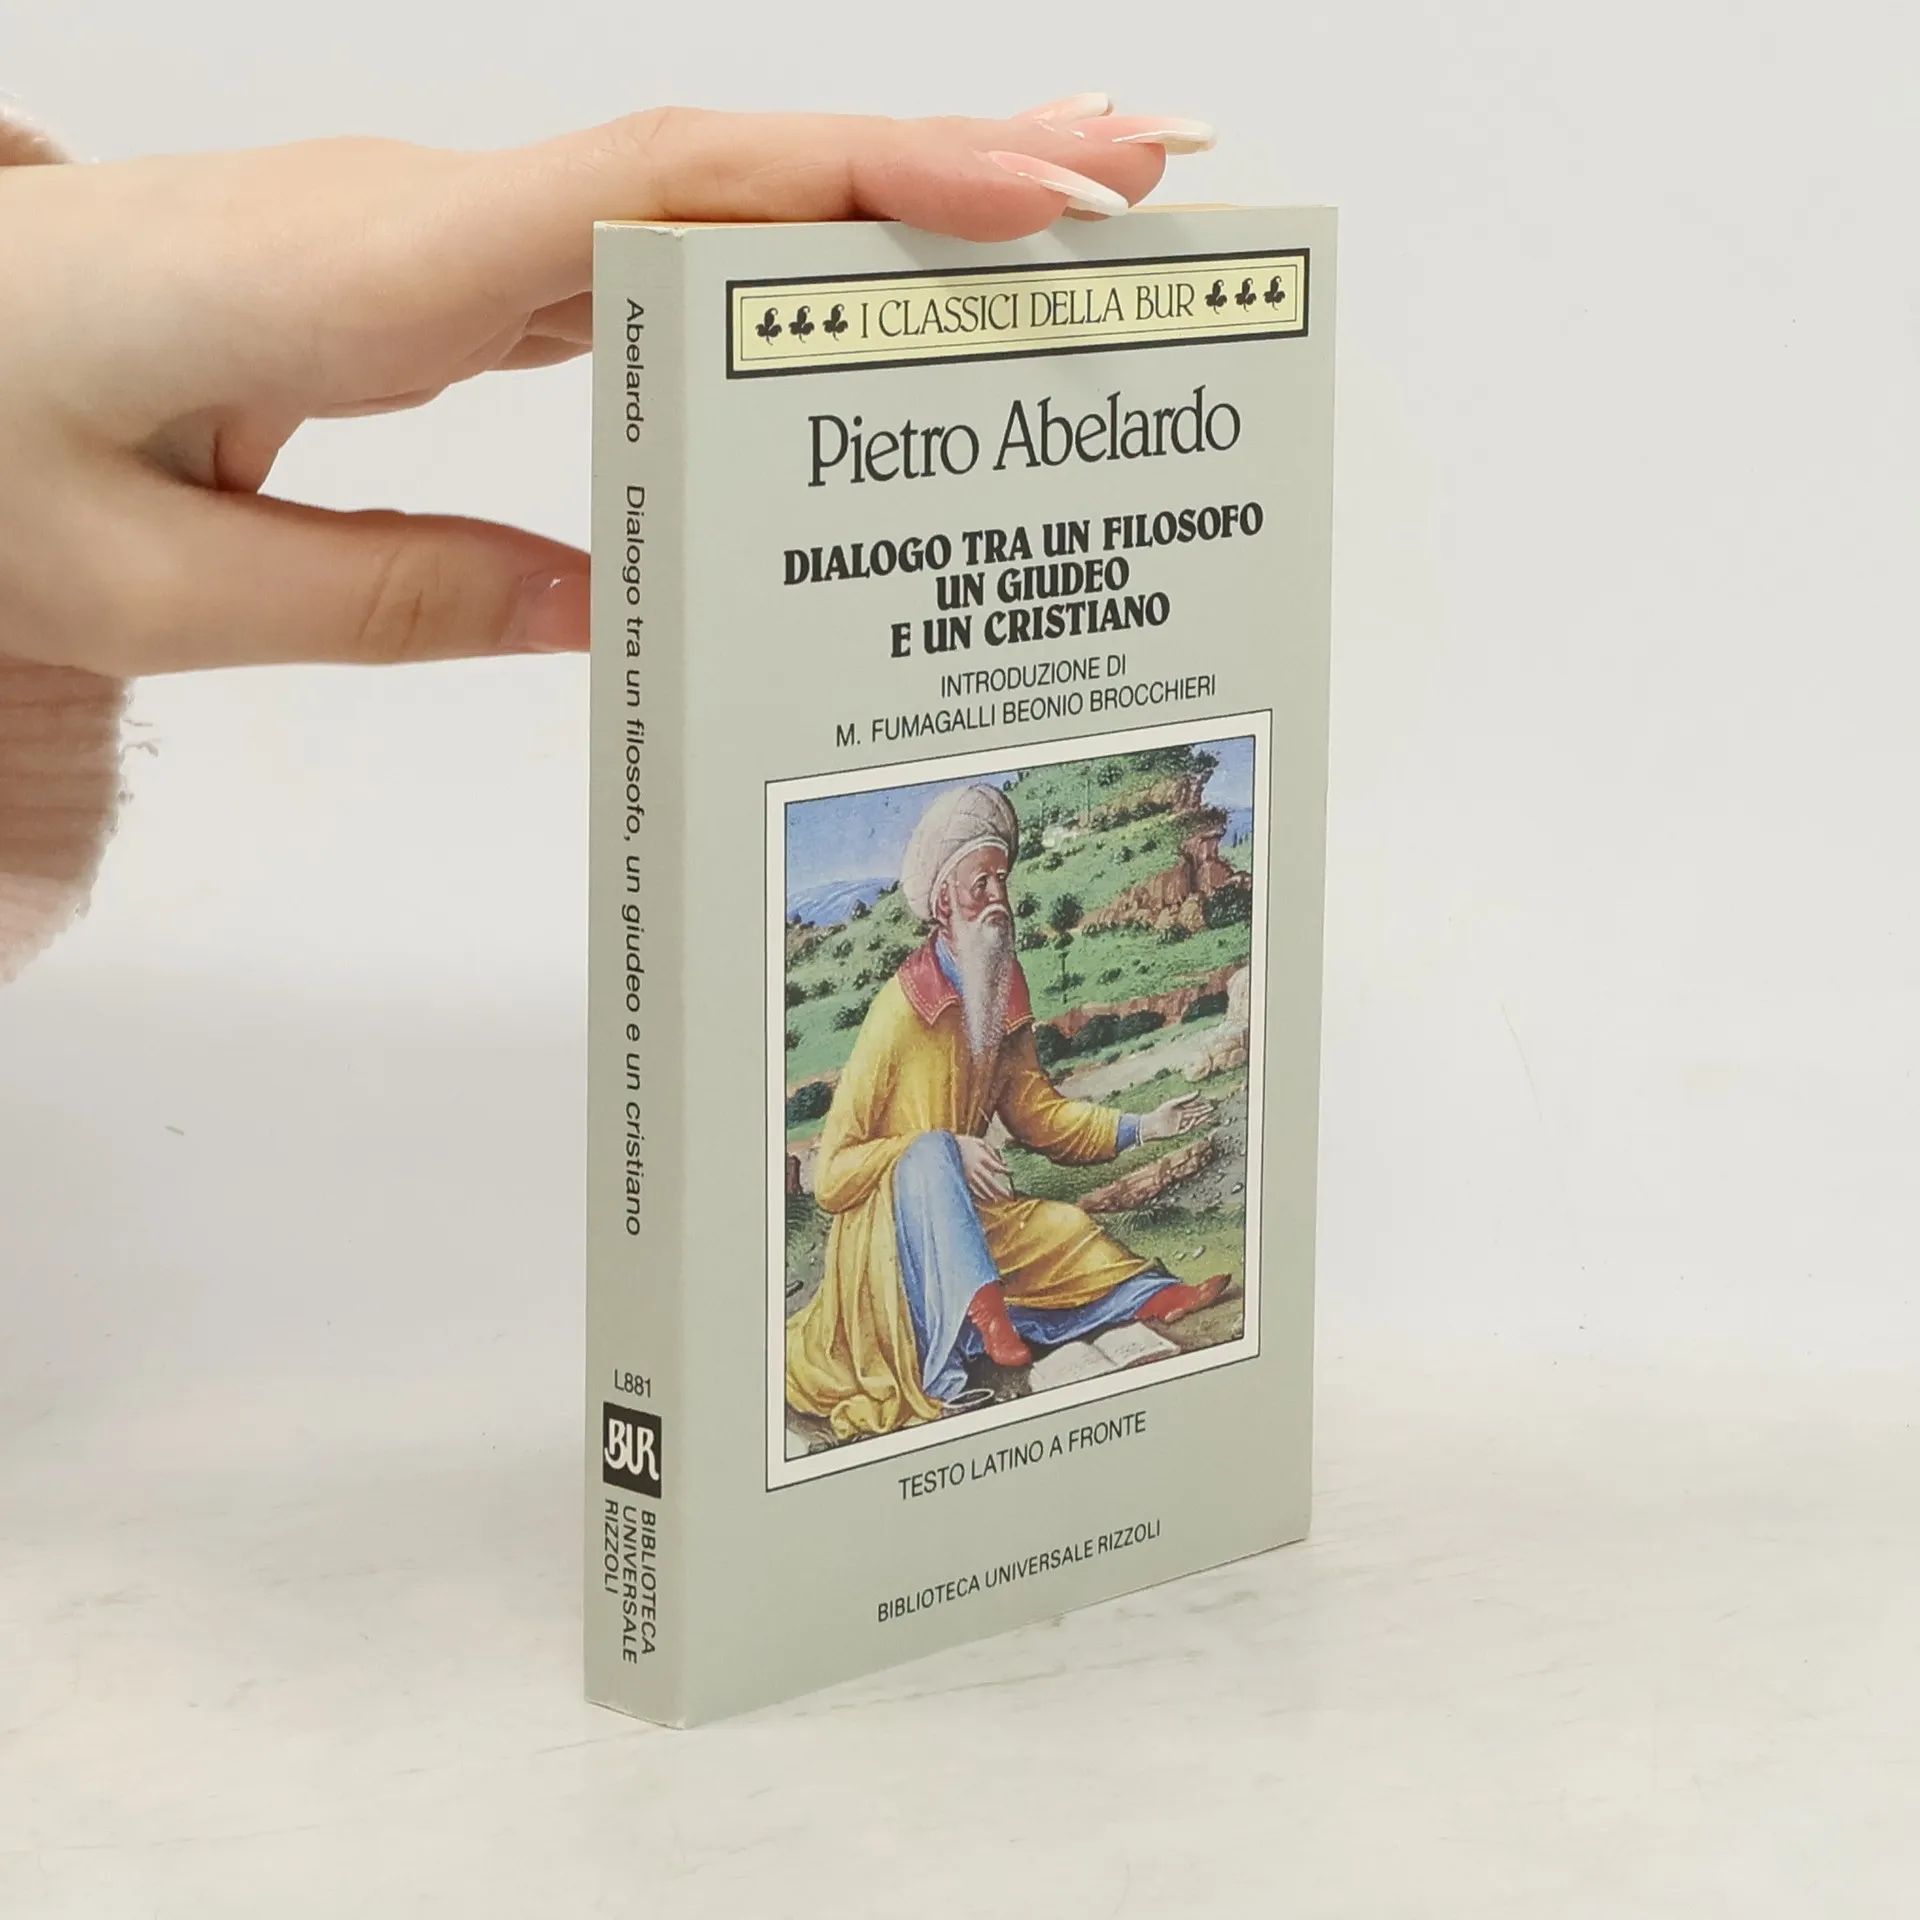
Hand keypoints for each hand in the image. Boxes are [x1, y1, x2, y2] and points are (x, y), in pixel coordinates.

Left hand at [0, 96, 1207, 676]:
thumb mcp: (162, 586)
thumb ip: (396, 598)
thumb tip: (607, 612)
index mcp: (367, 275)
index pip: (659, 190)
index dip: (860, 180)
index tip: (1031, 197)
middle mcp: (427, 223)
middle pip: (727, 158)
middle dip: (944, 157)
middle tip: (1138, 176)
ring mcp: (439, 238)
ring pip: (701, 191)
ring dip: (885, 193)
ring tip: (1059, 226)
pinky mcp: (437, 276)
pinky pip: (636, 247)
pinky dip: (773, 251)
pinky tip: (856, 288)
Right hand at [955, 1135, 1012, 1204]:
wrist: (943, 1147)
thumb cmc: (961, 1143)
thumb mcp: (977, 1141)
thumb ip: (989, 1149)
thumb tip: (1001, 1158)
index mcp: (980, 1157)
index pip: (995, 1166)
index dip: (1004, 1170)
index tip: (1010, 1173)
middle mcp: (975, 1168)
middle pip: (990, 1181)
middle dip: (1000, 1189)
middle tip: (1009, 1196)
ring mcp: (967, 1175)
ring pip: (981, 1188)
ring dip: (990, 1194)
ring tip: (997, 1200)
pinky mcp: (961, 1179)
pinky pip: (971, 1190)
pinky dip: (979, 1195)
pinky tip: (984, 1199)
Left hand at [1137, 1094, 1215, 1143]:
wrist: (1152, 1124)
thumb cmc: (1161, 1112)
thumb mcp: (1174, 1103)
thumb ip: (1186, 1098)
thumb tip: (1198, 1092)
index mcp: (1180, 1110)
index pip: (1193, 1107)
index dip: (1201, 1105)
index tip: (1209, 1102)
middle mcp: (1182, 1117)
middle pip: (1195, 1113)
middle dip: (1204, 1111)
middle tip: (1213, 1108)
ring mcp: (1181, 1124)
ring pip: (1194, 1121)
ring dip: (1201, 1118)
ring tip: (1209, 1115)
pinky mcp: (1179, 1131)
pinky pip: (1188, 1127)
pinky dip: (1192, 1123)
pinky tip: (1195, 1118)